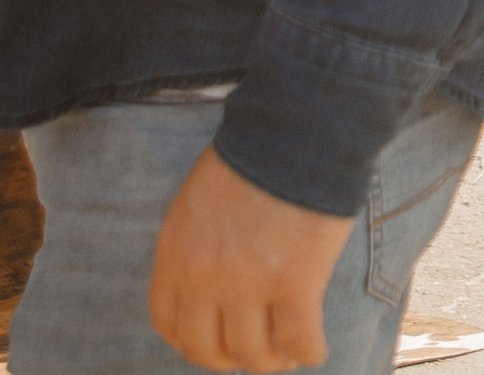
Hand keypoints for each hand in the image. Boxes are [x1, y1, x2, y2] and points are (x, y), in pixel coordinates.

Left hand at [148, 145, 354, 372]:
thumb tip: (214, 285)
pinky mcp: (295, 283)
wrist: (300, 131)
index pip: (168, 322)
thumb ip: (198, 244)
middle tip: (253, 353)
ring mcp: (248, 283)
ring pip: (253, 353)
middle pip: (206, 348)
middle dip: (230, 359)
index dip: (193, 340)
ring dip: (271, 361)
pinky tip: (315, 348)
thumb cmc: (258, 154)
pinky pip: (298, 339)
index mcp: (175, 251)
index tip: (216, 340)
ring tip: (288, 353)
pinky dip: (308, 351)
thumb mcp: (202, 199)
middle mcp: (203, 276)